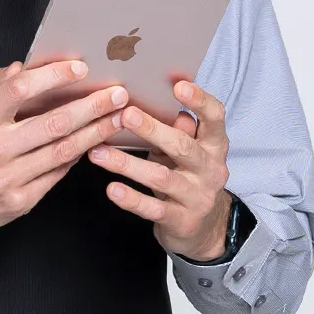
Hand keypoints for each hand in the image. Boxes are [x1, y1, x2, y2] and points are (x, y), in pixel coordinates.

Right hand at [0, 59, 128, 240]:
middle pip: (52, 123)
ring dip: (95, 133)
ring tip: (118, 118)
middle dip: (91, 107)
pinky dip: (78, 157)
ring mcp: (6, 178)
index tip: (80, 68)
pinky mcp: (19, 202)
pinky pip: (56, 175)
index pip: (19, 90)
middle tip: (116, 94)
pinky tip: (95, 143)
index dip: (53, 76)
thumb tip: (20, 66)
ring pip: (62, 151)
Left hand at [86, 80, 231, 260]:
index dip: (200, 100)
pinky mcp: (181, 221)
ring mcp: (197, 196)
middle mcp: (211, 169)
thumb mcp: (185, 150)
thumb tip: (154, 98)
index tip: (179, 85)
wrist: (204, 228)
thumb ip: (176, 128)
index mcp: (214, 144)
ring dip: (127, 164)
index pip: (215, 118)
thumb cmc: (187, 176)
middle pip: (183, 146)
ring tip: (98, 153)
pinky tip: (112, 188)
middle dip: (153, 129)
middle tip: (126, 115)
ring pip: (161, 177)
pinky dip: (131, 198)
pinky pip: (153, 208)